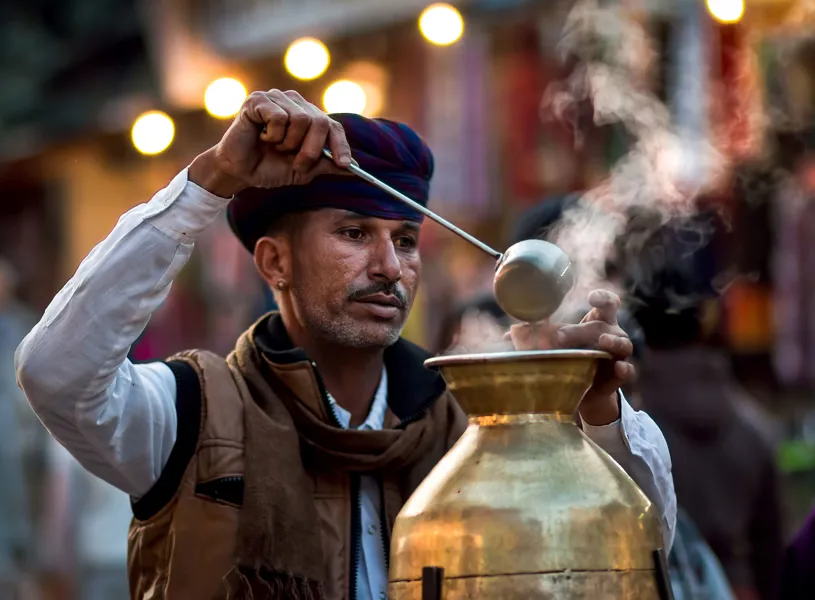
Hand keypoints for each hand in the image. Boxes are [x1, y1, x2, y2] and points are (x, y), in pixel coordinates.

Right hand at [189, 89, 352, 196]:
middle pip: (320, 122)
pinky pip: (278, 117)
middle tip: (297, 163)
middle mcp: (295, 103)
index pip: (333, 126)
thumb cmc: (271, 168)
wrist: (241, 173)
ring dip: (289, 143)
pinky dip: (272, 134)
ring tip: (275, 147)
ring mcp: (276, 98)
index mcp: (308, 117)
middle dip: (311, 150)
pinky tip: (261, 137)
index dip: (341, 146)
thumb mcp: (305, 169)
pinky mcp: (258, 100)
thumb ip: (327, 164)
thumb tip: (354, 168)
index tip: (344, 165)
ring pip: (300, 120)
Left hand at [509, 290, 633, 424]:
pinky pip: (628, 370)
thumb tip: (506, 335)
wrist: (582, 392)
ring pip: (623, 344)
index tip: (590, 297)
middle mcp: (611, 334)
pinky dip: (624, 369)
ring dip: (614, 341)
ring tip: (604, 341)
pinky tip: (617, 368)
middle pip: (607, 324)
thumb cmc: (569, 359)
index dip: (603, 297)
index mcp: (597, 322)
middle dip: (588, 328)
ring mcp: (617, 355)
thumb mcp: (554, 346)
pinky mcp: (618, 376)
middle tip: (564, 336)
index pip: (608, 303)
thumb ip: (534, 338)